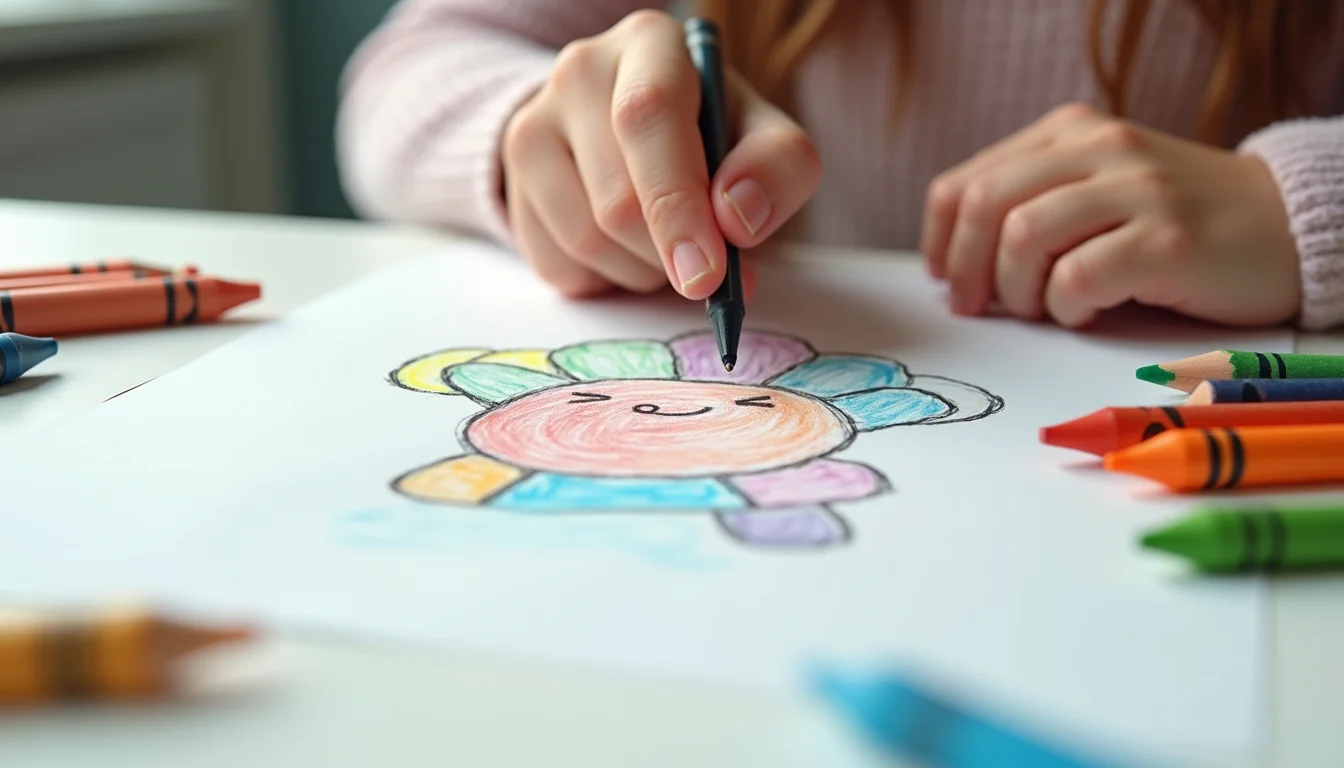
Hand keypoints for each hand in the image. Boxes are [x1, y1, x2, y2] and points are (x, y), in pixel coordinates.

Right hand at [501, 9, 820, 298]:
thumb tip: (737, 218)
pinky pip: (558, 265)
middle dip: (669, 254)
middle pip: (618, 199)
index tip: (706, 272)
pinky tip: (624, 250)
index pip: (648, 117)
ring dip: (640, 272)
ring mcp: (533, 128)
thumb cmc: (708, 132)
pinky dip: (604, 280)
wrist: (635, 134)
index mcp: (649, 43)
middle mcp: (580, 72)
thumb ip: (777, 168)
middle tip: (702, 266)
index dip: (677, 204)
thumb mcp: (762, 135)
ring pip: (586, 239)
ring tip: (664, 247)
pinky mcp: (513, 184)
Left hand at [921, 103, 1300, 327]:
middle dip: (966, 269)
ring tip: (1045, 308)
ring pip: (1024, 236)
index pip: (966, 182)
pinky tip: (1087, 312)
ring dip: (1018, 290)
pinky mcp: (1169, 240)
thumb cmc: (1176, 223)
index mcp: (1071, 133)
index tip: (945, 280)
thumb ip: (1034, 205)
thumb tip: (954, 263)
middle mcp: (1101, 148)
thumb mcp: (1098, 191)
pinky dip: (1067, 307)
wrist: (1287, 227)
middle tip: (980, 308)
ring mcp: (1138, 190)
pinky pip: (1078, 277)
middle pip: (985, 206)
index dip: (940, 240)